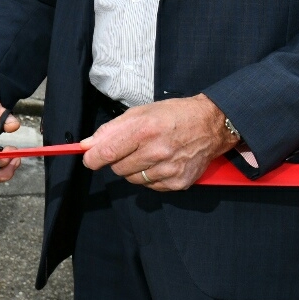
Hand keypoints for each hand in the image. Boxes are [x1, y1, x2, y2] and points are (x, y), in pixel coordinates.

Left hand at [80, 94, 236, 190]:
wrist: (210, 125)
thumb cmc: (173, 115)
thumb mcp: (140, 112)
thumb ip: (111, 129)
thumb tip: (88, 145)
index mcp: (144, 130)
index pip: (108, 152)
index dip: (93, 159)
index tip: (89, 159)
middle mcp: (157, 151)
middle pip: (118, 168)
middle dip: (116, 161)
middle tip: (128, 149)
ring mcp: (169, 169)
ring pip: (133, 179)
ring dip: (133, 169)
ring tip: (147, 154)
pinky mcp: (179, 182)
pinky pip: (150, 186)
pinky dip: (149, 177)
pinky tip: (159, 163)